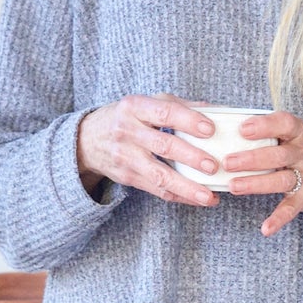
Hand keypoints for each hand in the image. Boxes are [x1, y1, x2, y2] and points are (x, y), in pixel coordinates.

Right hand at [75, 96, 225, 207]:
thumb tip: (215, 109)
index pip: (164, 112)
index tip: (210, 129)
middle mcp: (127, 131)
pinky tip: (198, 199)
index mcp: (135, 107)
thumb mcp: (145, 103)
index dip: (188, 120)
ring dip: (186, 187)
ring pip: (159, 175)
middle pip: (163, 145)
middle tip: (214, 165)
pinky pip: (156, 190)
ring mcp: (126, 157)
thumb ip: (177, 106)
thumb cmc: (127, 118)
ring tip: (208, 195)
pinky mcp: (127, 177)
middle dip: (191, 157)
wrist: (87, 139)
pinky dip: (179, 196)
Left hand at [221, 112, 302, 237]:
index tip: (242, 128)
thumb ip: (265, 130)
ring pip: (282, 180)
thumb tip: (223, 124)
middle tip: (227, 162)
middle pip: (279, 154)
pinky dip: (279, 219)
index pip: (285, 124)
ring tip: (233, 186)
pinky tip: (265, 229)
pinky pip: (291, 209)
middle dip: (252, 158)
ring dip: (256, 183)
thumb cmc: (298, 150)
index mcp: (297, 133)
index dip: (264, 125)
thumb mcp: (290, 134)